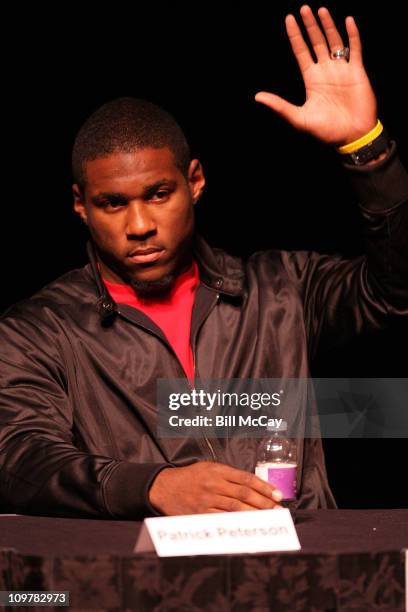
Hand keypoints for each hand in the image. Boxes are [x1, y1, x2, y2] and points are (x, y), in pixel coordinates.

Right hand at [148, 461, 282, 514]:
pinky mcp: (200, 514)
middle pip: (244, 494)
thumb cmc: (189, 477)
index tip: (277, 495)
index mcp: (218, 470)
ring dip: (255, 515)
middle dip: (264, 503)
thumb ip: (228, 475)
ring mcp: (207, 500)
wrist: (164, 486)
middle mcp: (214, 484)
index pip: (247, 479)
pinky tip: (248, 527)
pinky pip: (222, 520)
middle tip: (278, 510)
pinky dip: (237, 524)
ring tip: (269, 519)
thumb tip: (253, 485)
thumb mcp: (209, 467)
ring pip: (236, 508)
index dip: (264, 487)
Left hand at [255, 5, 376, 146]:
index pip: (301, 52)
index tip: (289, 19)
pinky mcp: (357, 72)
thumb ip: (279, 106)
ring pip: (334, 42)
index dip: (295, 36)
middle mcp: (326, 71)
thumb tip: (257, 97)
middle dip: (310, 26)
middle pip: (316, 42)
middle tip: (304, 9)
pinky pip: (355, 49)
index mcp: (311, 80)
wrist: (351, 137)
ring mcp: (342, 70)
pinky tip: (348, 21)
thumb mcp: (298, 118)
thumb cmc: (326, 132)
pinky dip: (352, 35)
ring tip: (320, 10)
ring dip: (328, 26)